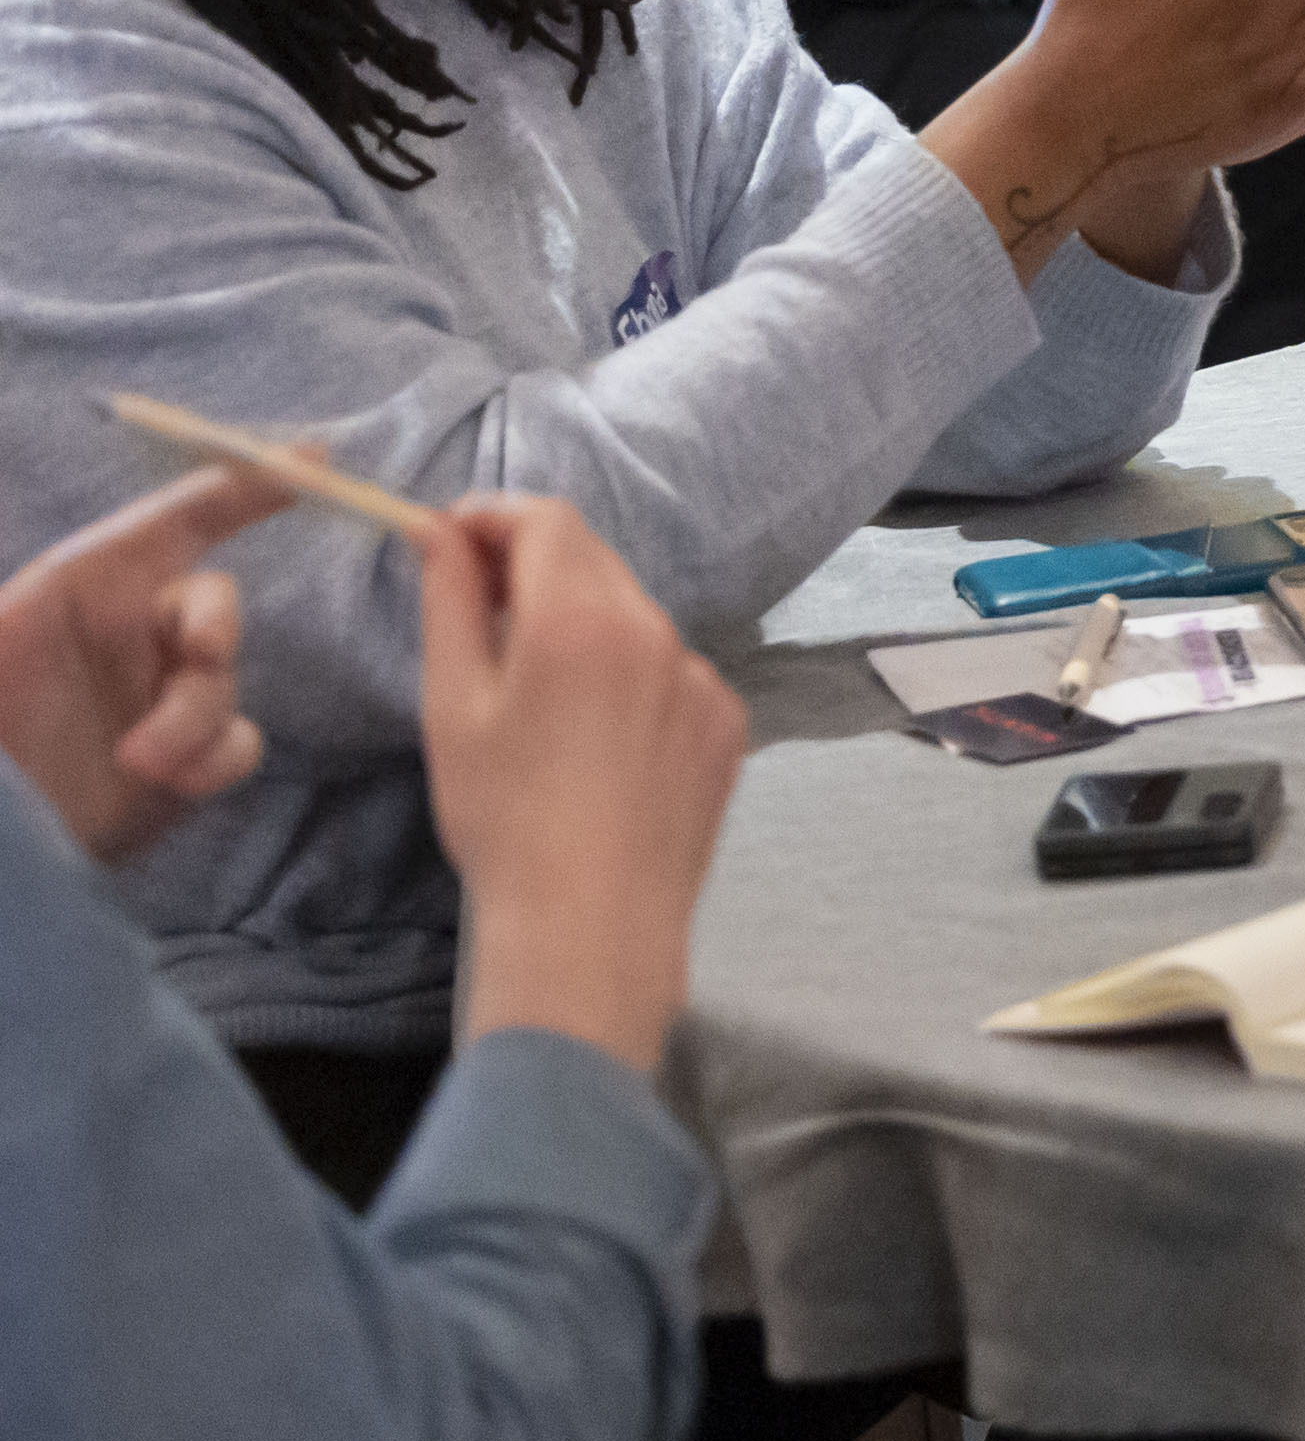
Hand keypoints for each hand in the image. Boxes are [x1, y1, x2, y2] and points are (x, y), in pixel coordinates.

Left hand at [0, 470, 288, 861]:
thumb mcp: (20, 619)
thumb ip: (93, 568)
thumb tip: (201, 513)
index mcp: (93, 589)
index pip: (178, 521)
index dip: (243, 484)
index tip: (313, 459)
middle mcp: (135, 636)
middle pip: (214, 605)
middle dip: (215, 626)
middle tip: (200, 655)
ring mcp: (164, 699)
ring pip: (224, 683)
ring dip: (194, 717)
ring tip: (141, 759)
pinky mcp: (186, 761)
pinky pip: (238, 744)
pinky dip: (213, 760)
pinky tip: (172, 782)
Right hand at [420, 497, 746, 1074]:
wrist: (591, 923)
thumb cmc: (502, 818)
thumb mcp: (454, 705)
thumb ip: (453, 601)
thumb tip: (441, 532)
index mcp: (584, 618)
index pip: (546, 520)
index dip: (494, 517)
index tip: (452, 540)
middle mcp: (658, 632)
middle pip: (593, 562)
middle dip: (535, 568)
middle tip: (481, 610)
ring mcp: (703, 677)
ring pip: (633, 620)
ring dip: (584, 628)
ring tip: (538, 700)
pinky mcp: (727, 722)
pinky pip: (670, 674)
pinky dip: (630, 681)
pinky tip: (595, 747)